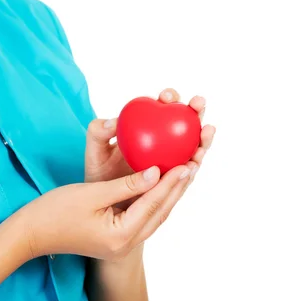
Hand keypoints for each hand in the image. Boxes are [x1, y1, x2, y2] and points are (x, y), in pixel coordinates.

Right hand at [18, 165, 191, 260]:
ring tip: (184, 173)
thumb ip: (127, 184)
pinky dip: (155, 200)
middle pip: (160, 213)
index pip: (153, 204)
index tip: (185, 162)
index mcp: (121, 236)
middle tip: (192, 164)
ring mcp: (122, 243)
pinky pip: (143, 217)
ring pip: (154, 216)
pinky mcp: (116, 238)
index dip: (170, 182)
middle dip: (177, 188)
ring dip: (169, 195)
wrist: (31, 235)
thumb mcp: (92, 193)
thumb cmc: (55, 212)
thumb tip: (156, 171)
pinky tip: (161, 185)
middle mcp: (126, 244)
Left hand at [85, 88, 215, 205]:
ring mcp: (174, 160)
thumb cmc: (101, 172)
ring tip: (206, 132)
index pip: (163, 106)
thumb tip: (113, 122)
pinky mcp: (176, 180)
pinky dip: (193, 166)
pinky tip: (194, 163)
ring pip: (193, 146)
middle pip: (186, 122)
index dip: (169, 97)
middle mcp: (166, 141)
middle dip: (196, 110)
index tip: (165, 98)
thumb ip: (97, 133)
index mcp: (149, 126)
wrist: (106, 203)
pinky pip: (187, 172)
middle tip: (196, 104)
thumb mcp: (94, 151)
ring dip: (203, 138)